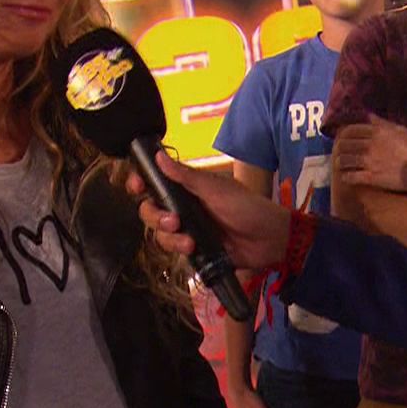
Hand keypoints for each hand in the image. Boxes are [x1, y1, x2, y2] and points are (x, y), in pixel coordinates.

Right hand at [130, 151, 290, 271]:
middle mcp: (183, 206)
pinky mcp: (193, 250)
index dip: (140, 183)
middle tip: (173, 221)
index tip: (136, 186)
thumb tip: (158, 156)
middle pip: (150, 210)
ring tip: (190, 241)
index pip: (155, 182)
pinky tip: (193, 249)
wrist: (269, 240)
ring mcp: (187, 229)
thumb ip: (186, 176)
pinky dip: (179, 250)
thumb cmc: (248, 207)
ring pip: (159, 234)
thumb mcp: (217, 189)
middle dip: (155, 216)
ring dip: (169, 238)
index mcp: (188, 187)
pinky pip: (173, 250)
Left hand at [333, 116, 406, 191]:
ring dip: (340, 162)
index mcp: (376, 132)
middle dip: (340, 148)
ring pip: (344, 160)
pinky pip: (351, 177)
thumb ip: (382, 123)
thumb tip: (369, 115)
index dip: (344, 133)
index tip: (342, 137)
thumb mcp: (399, 129)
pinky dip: (346, 177)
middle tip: (339, 151)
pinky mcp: (370, 177)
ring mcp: (368, 162)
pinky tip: (346, 178)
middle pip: (344, 144)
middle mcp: (369, 145)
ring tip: (340, 165)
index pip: (352, 130)